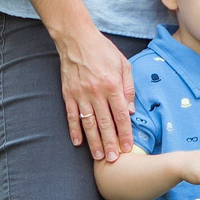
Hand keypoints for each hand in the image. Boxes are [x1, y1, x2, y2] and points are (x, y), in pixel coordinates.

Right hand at [56, 26, 135, 161]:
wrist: (76, 39)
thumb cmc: (103, 51)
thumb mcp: (123, 64)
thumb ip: (128, 88)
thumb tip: (131, 111)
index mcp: (112, 85)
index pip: (121, 115)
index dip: (125, 133)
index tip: (128, 147)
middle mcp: (96, 92)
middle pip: (105, 123)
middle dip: (110, 143)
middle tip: (114, 160)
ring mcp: (80, 94)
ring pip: (89, 123)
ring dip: (94, 142)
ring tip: (99, 157)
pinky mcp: (68, 94)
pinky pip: (72, 116)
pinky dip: (74, 130)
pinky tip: (78, 143)